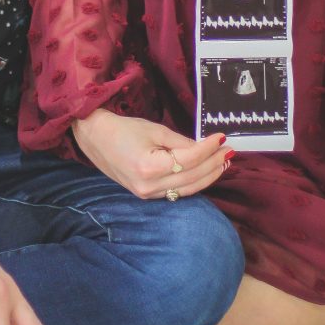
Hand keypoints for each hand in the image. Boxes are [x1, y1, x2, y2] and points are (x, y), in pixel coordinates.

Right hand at [72, 108, 232, 199]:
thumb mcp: (154, 129)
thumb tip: (204, 148)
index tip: (222, 137)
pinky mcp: (147, 196)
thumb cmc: (122, 129)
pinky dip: (194, 183)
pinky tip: (205, 173)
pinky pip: (177, 192)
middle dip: (214, 164)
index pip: (189, 159)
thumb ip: (181, 142)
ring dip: (208, 176)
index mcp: (150, 167)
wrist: (95, 138)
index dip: (208, 148)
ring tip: (223, 162)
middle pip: (192, 178)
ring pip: (188, 189)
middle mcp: (150, 186)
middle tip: (229, 151)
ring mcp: (147, 194)